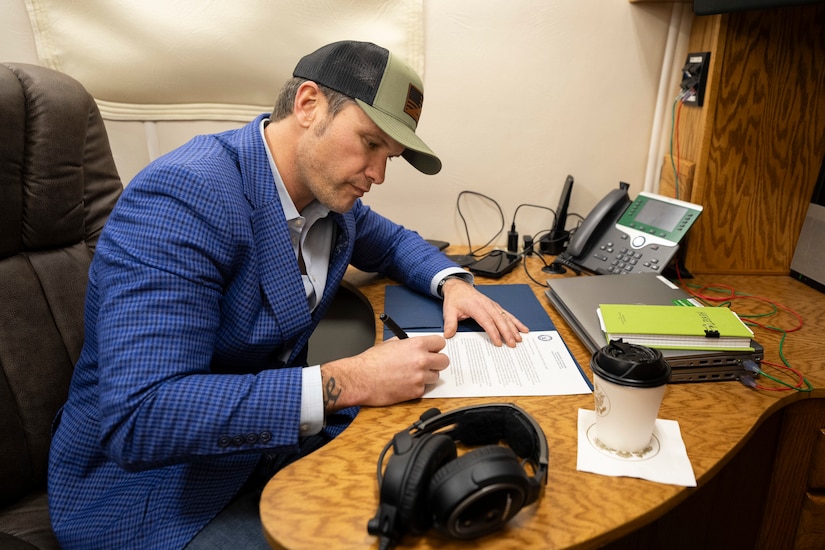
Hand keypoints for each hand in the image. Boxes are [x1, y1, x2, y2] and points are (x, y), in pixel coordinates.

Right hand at [320, 335, 448, 410]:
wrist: (361, 379)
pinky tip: (405, 384)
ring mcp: (420, 377)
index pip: (440, 343)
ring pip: (436, 376)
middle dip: (437, 362)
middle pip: (444, 361)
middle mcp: (421, 360)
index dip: (435, 347)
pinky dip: (417, 387)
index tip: (433, 350)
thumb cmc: (371, 362)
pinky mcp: (416, 392)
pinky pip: (424, 389)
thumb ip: (408, 344)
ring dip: (427, 376)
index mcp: (416, 345)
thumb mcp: (390, 344)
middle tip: (429, 364)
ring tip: (412, 375)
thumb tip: (415, 345)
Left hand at [440, 278, 528, 346]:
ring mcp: (493, 305)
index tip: (498, 342)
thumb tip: (449, 335)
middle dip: (507, 332)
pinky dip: (516, 322)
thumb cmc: (455, 299)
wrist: (459, 287)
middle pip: (500, 320)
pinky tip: (523, 328)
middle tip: (512, 344)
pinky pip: (508, 314)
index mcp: (476, 306)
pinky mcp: (496, 307)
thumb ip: (450, 323)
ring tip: (520, 338)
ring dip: (514, 328)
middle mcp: (487, 305)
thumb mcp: (449, 310)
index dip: (493, 332)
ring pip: (506, 317)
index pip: (487, 321)